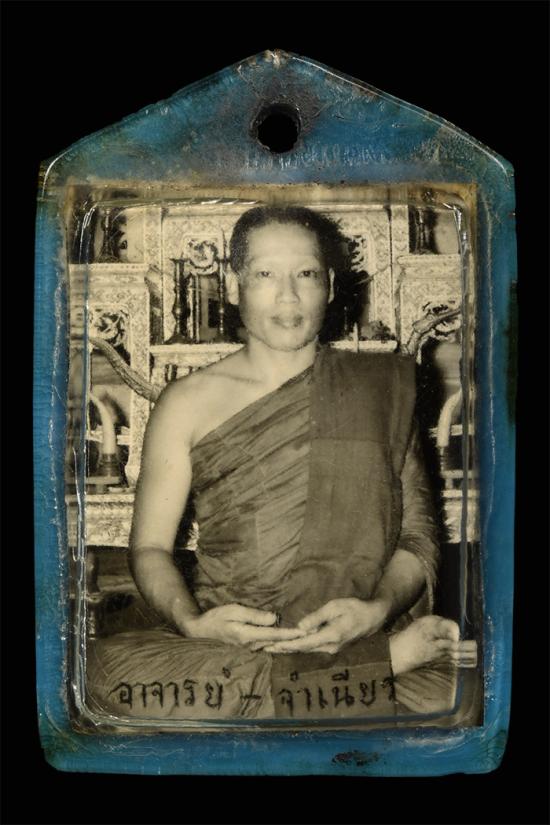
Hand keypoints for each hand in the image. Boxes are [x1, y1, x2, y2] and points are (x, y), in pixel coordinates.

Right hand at [182, 604, 306, 647]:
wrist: (199, 631)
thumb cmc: (216, 618)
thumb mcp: (234, 611)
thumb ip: (254, 616)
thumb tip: (274, 619)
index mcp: (248, 636)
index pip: (275, 635)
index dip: (291, 634)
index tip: (305, 632)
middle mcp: (251, 646)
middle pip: (276, 643)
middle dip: (293, 641)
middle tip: (312, 636)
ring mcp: (249, 649)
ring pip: (273, 646)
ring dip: (287, 643)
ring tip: (304, 638)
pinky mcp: (248, 648)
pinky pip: (266, 646)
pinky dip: (278, 643)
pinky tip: (287, 641)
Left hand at [261, 598, 389, 654]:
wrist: (374, 618)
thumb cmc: (355, 608)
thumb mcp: (335, 606)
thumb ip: (317, 617)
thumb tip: (300, 627)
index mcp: (330, 636)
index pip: (304, 643)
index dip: (287, 644)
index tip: (272, 645)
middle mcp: (330, 647)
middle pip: (302, 650)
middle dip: (283, 648)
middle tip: (264, 647)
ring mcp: (333, 649)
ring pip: (307, 650)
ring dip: (289, 649)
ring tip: (272, 647)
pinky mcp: (334, 647)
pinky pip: (313, 648)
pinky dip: (299, 647)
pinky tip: (289, 646)